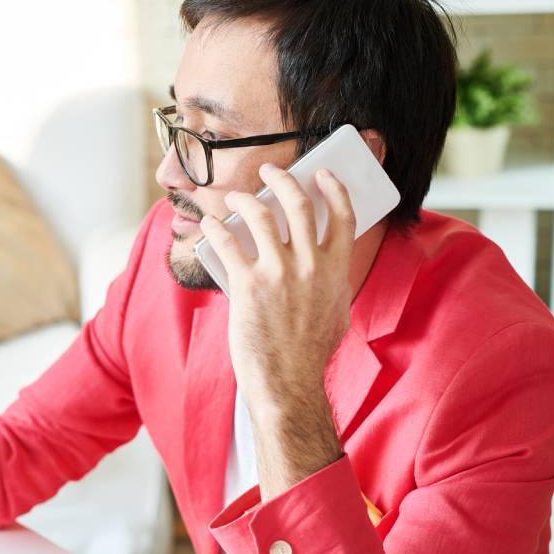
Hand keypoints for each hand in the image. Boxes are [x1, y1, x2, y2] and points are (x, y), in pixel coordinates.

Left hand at [199, 163, 354, 496]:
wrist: (288, 382)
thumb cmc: (310, 354)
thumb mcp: (335, 313)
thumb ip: (331, 284)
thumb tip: (322, 267)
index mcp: (335, 270)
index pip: (343, 215)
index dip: (333, 188)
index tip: (321, 174)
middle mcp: (310, 265)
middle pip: (297, 203)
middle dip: (282, 179)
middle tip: (269, 171)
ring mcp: (279, 273)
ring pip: (260, 215)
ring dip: (244, 198)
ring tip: (236, 197)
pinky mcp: (248, 285)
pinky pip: (228, 243)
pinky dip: (217, 228)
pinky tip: (211, 224)